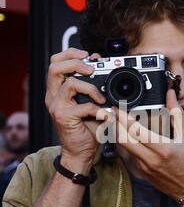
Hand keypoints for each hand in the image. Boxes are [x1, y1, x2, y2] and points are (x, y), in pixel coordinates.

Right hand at [46, 48, 109, 171]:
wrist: (80, 152)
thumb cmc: (86, 129)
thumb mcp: (91, 103)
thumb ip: (93, 87)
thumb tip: (102, 70)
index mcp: (58, 90)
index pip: (55, 62)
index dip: (70, 53)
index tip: (87, 55)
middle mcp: (53, 96)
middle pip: (54, 67)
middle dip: (75, 62)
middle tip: (91, 69)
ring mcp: (57, 106)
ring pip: (70, 83)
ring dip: (91, 88)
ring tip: (102, 99)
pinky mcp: (63, 117)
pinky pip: (84, 106)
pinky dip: (99, 110)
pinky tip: (106, 116)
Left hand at [113, 89, 183, 199]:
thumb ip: (176, 113)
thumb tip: (171, 94)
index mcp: (162, 149)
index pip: (136, 130)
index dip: (123, 117)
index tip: (118, 107)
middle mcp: (150, 159)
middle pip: (123, 140)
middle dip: (115, 124)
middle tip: (112, 112)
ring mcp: (144, 168)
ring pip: (124, 148)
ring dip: (118, 134)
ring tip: (117, 121)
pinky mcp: (142, 173)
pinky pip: (129, 156)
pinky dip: (126, 144)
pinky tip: (127, 136)